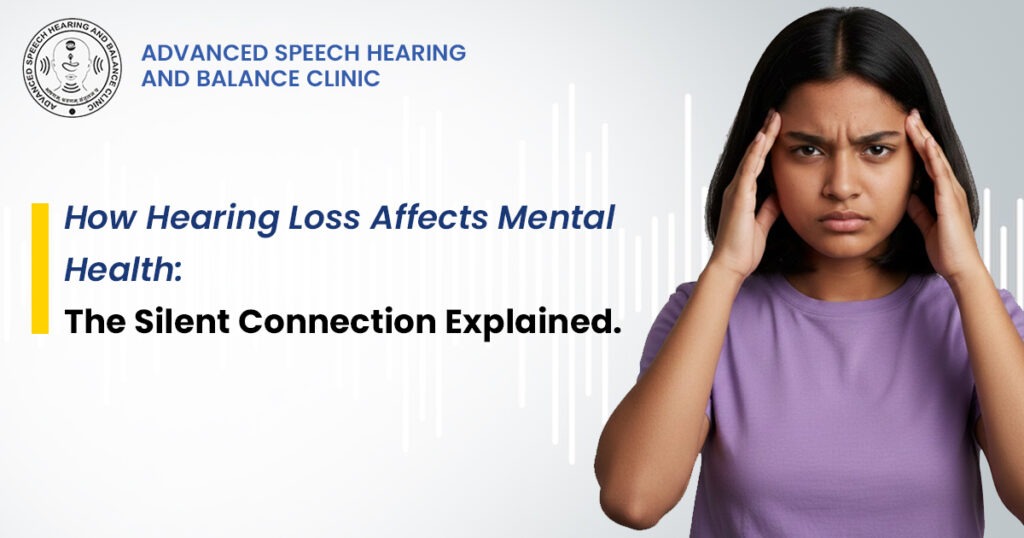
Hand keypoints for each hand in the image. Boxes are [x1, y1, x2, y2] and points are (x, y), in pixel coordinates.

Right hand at [708, 109, 781, 280]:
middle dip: (765, 133)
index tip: (777, 128)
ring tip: (773, 117)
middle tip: (776, 113)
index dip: (767, 145)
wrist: (730, 266)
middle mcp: (737, 189)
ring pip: (751, 157)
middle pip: (753, 155)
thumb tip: (779, 194)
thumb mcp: (762, 225)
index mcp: (743, 195)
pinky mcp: (739, 198)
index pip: (757, 164)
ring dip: (763, 136)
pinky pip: (748, 170)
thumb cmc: (743, 250)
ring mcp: (736, 192)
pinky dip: (755, 153)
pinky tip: (763, 138)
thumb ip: (769, 208)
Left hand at [904, 109, 984, 282]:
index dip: (918, 145)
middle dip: (921, 134)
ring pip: (937, 159)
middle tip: (910, 114)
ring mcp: (951, 193)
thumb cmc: (946, 249)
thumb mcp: (926, 224)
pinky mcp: (949, 200)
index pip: (929, 163)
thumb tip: (908, 197)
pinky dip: (933, 157)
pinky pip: (940, 173)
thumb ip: (919, 209)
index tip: (907, 128)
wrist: (959, 267)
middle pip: (934, 155)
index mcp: (943, 194)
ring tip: (914, 121)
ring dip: (925, 139)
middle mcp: (949, 189)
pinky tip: (925, 143)